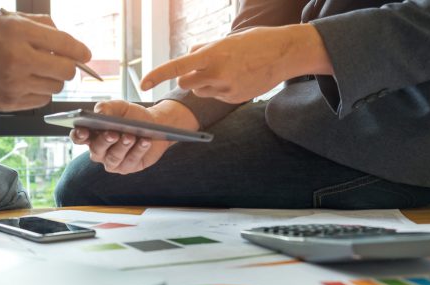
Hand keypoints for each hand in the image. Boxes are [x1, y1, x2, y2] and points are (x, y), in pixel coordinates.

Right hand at [0, 12, 91, 111]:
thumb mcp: (8, 19)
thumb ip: (42, 26)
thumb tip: (70, 42)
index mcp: (18, 33)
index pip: (65, 45)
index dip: (80, 51)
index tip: (84, 54)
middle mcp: (18, 59)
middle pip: (65, 71)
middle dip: (67, 66)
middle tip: (58, 63)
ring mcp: (13, 84)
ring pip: (55, 87)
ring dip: (51, 79)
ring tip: (35, 71)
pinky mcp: (9, 102)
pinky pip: (41, 100)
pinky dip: (39, 92)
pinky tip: (26, 83)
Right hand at [70, 100, 198, 174]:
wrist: (153, 124)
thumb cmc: (131, 116)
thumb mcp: (119, 106)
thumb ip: (107, 107)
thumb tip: (99, 113)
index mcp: (92, 135)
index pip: (78, 138)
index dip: (78, 135)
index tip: (84, 130)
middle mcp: (100, 151)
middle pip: (96, 150)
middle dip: (104, 141)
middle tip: (113, 133)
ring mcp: (113, 161)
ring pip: (113, 158)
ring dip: (122, 147)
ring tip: (131, 136)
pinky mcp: (128, 167)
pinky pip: (131, 161)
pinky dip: (138, 150)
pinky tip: (144, 141)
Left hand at [141, 24, 332, 103]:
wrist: (286, 53)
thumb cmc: (254, 42)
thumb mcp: (226, 40)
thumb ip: (203, 50)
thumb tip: (187, 57)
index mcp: (212, 54)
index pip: (177, 66)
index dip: (157, 75)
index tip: (143, 84)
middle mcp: (216, 73)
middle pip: (184, 83)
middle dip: (187, 78)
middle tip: (203, 69)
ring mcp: (225, 88)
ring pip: (199, 91)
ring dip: (204, 83)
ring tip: (226, 71)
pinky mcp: (234, 99)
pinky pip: (216, 97)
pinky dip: (220, 90)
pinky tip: (237, 79)